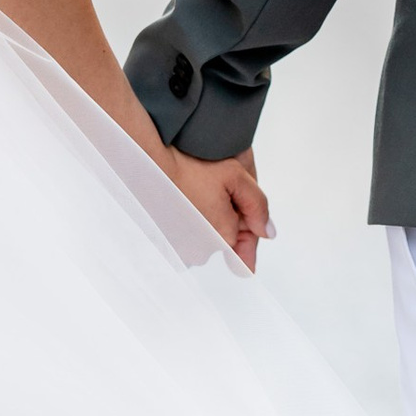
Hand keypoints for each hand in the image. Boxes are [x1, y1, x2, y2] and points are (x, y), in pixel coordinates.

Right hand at [161, 144, 273, 271]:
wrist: (146, 162)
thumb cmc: (189, 166)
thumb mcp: (235, 176)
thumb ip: (257, 205)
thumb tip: (268, 233)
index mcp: (224, 236)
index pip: (244, 237)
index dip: (239, 215)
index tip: (224, 196)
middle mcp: (201, 252)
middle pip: (220, 240)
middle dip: (219, 220)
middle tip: (205, 189)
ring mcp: (179, 251)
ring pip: (199, 241)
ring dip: (198, 224)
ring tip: (188, 194)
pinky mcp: (160, 246)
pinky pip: (179, 240)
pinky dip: (180, 226)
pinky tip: (175, 204)